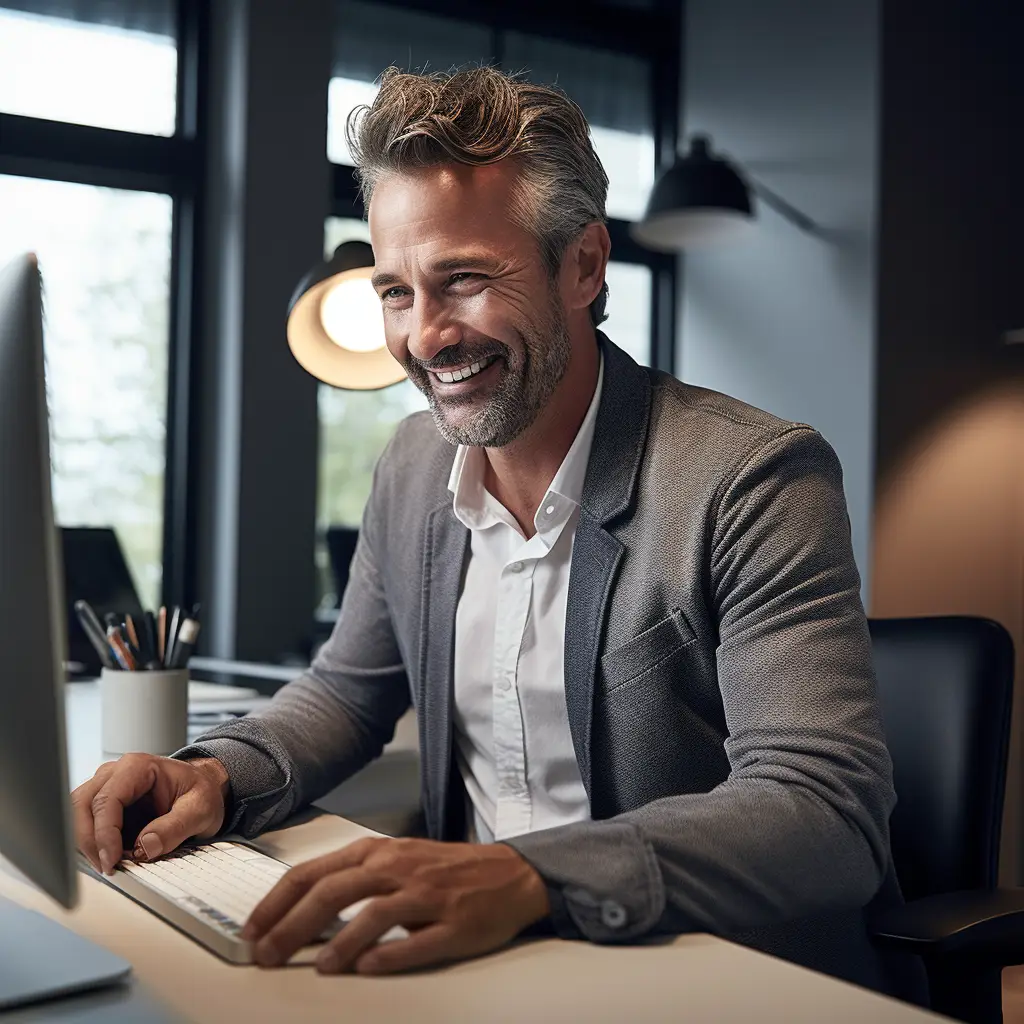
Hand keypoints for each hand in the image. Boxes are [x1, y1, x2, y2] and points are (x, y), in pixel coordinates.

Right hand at [71, 754, 229, 874]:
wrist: (205, 789)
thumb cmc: (202, 792)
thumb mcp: (201, 809)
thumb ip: (175, 827)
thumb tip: (144, 847)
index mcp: (138, 767)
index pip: (107, 799)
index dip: (103, 833)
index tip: (111, 860)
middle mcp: (116, 773)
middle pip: (82, 805)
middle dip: (89, 840)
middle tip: (107, 867)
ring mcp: (107, 788)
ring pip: (78, 815)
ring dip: (88, 843)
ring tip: (111, 864)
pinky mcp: (105, 806)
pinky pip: (87, 824)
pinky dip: (93, 843)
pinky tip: (112, 856)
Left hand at [241, 837, 549, 974]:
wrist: (509, 874)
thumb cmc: (446, 870)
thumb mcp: (396, 861)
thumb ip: (354, 880)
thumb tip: (300, 912)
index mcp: (378, 852)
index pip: (314, 872)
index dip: (277, 902)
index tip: (252, 929)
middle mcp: (398, 868)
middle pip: (334, 891)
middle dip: (292, 925)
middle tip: (267, 954)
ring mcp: (426, 895)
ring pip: (373, 914)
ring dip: (339, 943)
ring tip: (318, 966)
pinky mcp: (453, 923)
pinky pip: (416, 940)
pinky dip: (388, 955)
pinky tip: (367, 968)